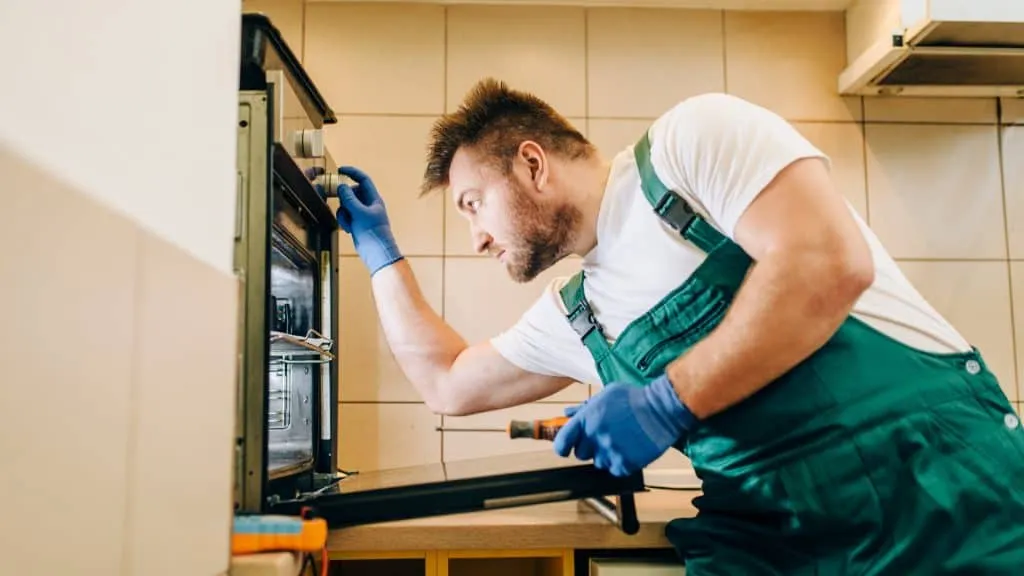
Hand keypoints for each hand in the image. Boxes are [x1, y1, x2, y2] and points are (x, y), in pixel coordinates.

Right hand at [334, 166, 402, 275]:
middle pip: (351, 193)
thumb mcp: (359, 212)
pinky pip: (346, 216)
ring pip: (346, 205)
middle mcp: (368, 204)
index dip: (352, 172)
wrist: (376, 252)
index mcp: (373, 199)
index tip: (340, 170)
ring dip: (344, 213)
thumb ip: (349, 198)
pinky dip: (344, 221)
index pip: (363, 180)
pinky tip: (348, 229)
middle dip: (344, 199)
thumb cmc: (373, 231)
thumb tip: (341, 186)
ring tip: (348, 223)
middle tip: (341, 205)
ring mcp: (362, 214)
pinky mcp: (356, 223)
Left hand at [553, 374, 696, 476]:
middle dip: (590, 449)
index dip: (563, 447)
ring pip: (599, 463)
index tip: (567, 449)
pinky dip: (622, 464)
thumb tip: (567, 414)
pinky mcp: (626, 463)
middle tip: (604, 439)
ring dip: (607, 456)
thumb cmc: (634, 398)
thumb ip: (584, 408)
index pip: (562, 442)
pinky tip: (630, 451)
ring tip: (621, 443)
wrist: (661, 409)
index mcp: (587, 419)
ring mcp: (611, 451)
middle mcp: (595, 437)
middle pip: (581, 455)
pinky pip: (616, 471)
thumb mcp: (606, 395)